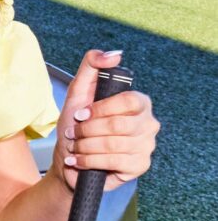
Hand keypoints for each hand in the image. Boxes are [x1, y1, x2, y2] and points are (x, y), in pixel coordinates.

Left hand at [60, 50, 155, 191]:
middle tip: (74, 133)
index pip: (128, 100)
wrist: (72, 160)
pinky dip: (90, 160)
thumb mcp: (78, 91)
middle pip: (118, 124)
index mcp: (139, 102)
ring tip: (76, 146)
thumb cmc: (77, 126)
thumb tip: (114, 55)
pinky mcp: (140, 165)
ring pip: (113, 144)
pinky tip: (80, 160)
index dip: (100, 108)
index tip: (80, 115)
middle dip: (88, 130)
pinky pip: (114, 161)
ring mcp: (147, 145)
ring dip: (85, 146)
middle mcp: (148, 123)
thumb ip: (92, 65)